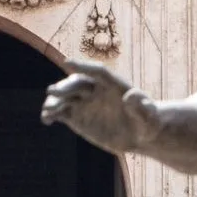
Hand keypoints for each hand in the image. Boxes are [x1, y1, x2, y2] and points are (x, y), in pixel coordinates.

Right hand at [40, 59, 160, 154]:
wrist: (138, 134)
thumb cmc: (147, 122)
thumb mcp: (149, 117)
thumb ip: (143, 107)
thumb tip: (132, 96)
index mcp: (113, 84)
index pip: (96, 72)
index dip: (83, 66)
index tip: (67, 62)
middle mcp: (95, 89)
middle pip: (77, 83)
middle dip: (65, 87)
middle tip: (53, 91)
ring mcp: (83, 102)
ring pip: (65, 98)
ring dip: (55, 101)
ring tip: (48, 111)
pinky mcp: (76, 116)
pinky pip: (60, 112)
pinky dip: (52, 114)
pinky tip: (47, 120)